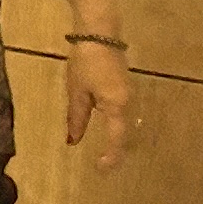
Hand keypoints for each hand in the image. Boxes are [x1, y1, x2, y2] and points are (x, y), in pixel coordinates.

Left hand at [65, 41, 134, 171]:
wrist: (100, 34)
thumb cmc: (85, 62)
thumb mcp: (77, 92)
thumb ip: (76, 118)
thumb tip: (73, 141)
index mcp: (116, 105)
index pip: (116, 139)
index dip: (110, 156)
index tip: (100, 169)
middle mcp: (128, 103)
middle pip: (124, 133)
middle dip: (115, 151)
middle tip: (102, 165)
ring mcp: (129, 94)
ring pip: (124, 123)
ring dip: (116, 138)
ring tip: (104, 152)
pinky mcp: (125, 87)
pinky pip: (122, 112)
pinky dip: (115, 125)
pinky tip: (106, 129)